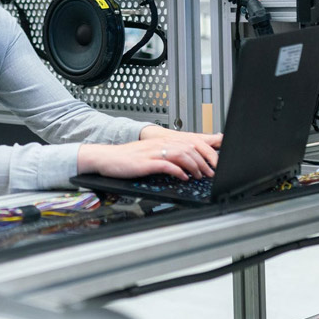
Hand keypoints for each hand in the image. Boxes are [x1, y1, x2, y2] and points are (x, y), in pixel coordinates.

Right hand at [78, 128, 221, 181]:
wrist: (106, 158)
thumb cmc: (126, 158)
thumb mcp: (149, 154)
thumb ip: (165, 156)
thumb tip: (183, 164)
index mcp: (161, 141)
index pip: (189, 142)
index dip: (204, 152)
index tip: (213, 163)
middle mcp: (158, 144)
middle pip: (188, 147)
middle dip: (203, 161)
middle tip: (210, 172)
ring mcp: (152, 153)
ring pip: (181, 154)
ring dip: (194, 166)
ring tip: (199, 176)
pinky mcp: (146, 163)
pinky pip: (167, 165)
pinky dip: (178, 171)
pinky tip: (183, 177)